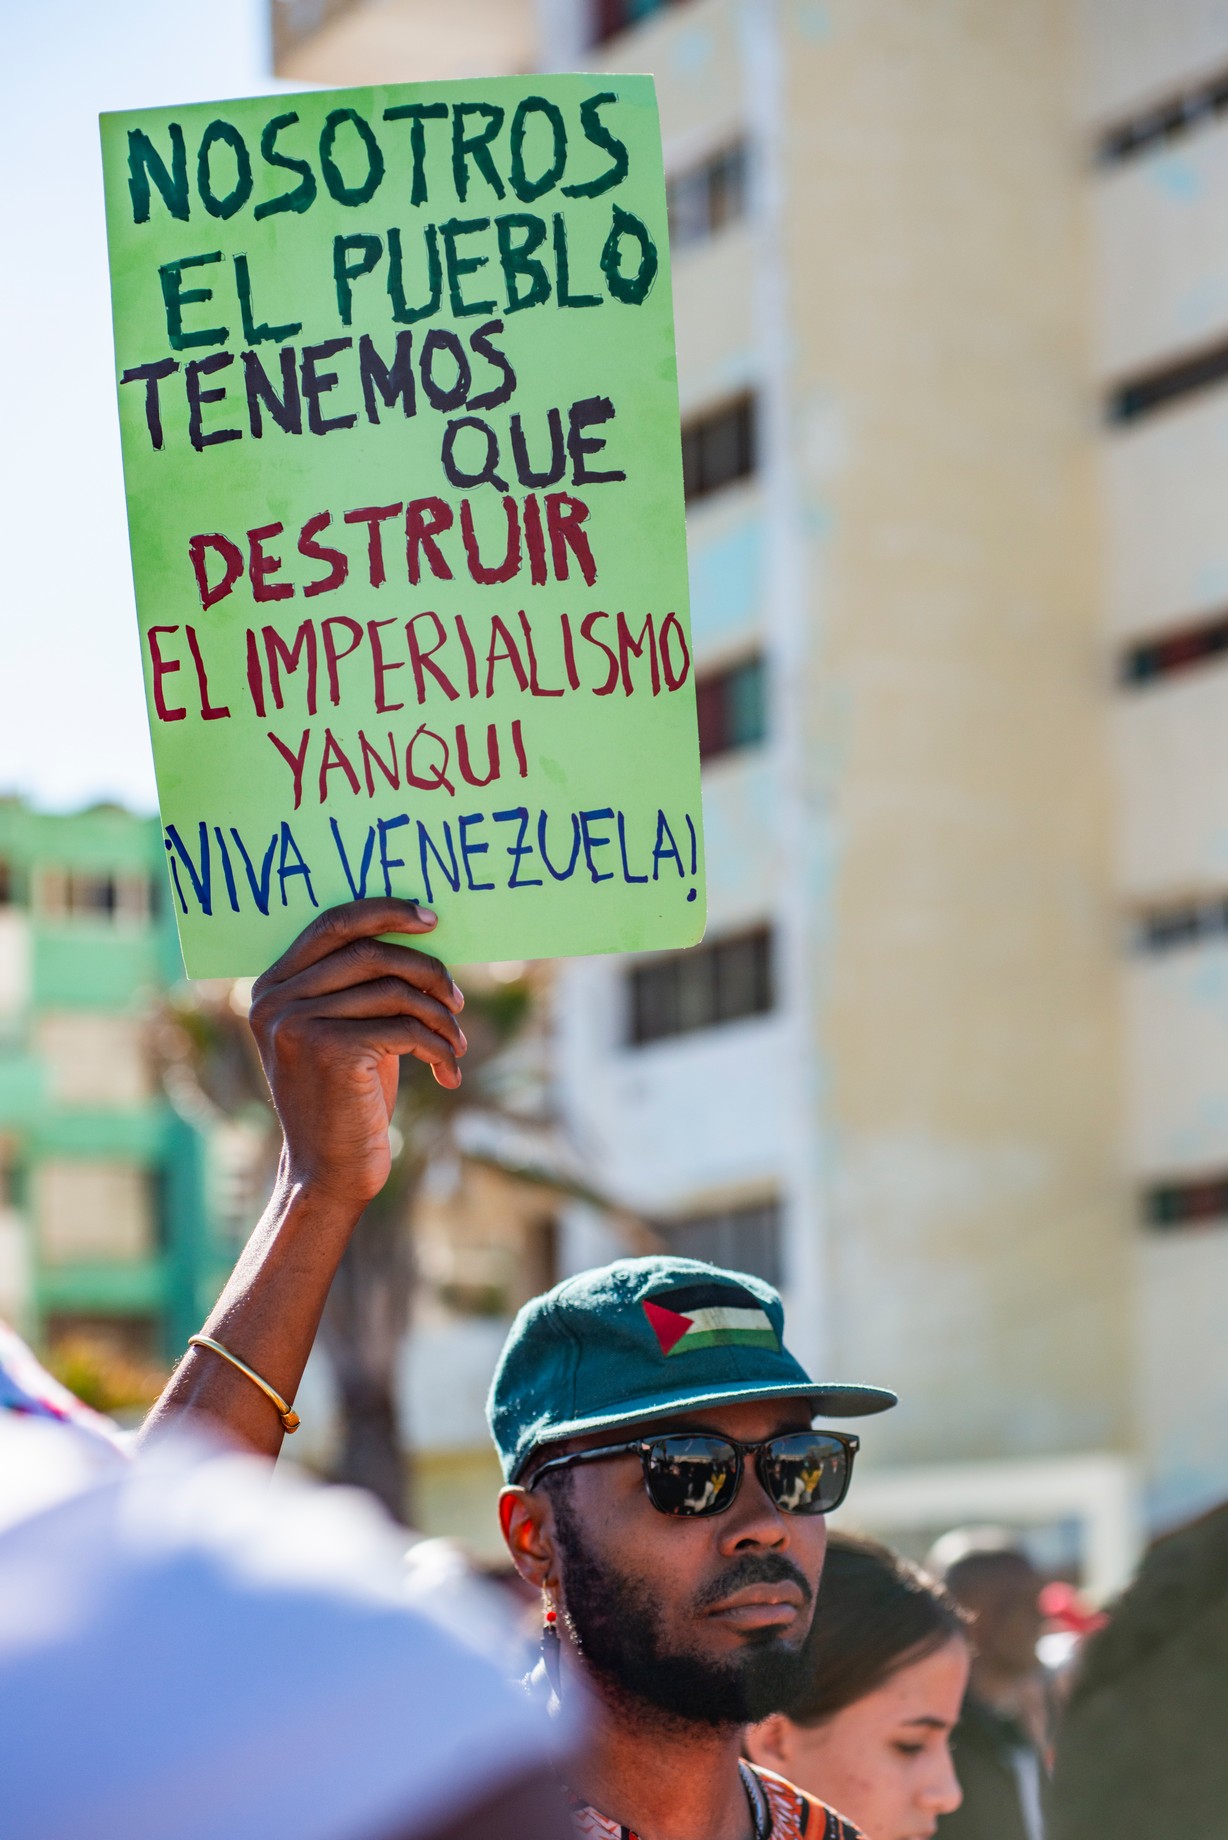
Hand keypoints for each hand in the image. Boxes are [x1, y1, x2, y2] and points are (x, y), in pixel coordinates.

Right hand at [248, 898, 466, 1206]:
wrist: (329, 1171)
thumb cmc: (347, 1097)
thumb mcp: (344, 1030)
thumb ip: (359, 983)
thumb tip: (420, 931)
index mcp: (272, 987)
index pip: (332, 922)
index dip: (386, 912)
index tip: (432, 919)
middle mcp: (275, 1001)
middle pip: (371, 952)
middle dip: (426, 970)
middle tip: (456, 1000)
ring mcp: (298, 1024)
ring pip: (394, 991)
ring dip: (438, 1016)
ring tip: (455, 1043)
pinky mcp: (330, 1050)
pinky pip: (405, 1028)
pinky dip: (438, 1047)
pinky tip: (448, 1072)